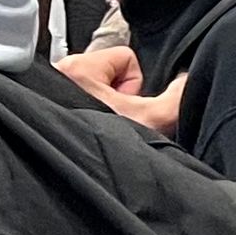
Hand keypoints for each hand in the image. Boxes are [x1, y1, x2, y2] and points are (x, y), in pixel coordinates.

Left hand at [58, 44, 180, 134]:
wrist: (63, 176)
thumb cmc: (95, 146)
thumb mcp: (151, 121)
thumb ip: (174, 99)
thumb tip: (188, 83)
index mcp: (79, 68)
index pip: (126, 58)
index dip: (135, 84)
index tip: (127, 106)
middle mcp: (59, 75)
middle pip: (109, 74)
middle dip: (117, 99)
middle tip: (114, 121)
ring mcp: (49, 93)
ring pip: (93, 92)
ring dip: (102, 110)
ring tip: (100, 128)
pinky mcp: (47, 108)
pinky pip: (76, 104)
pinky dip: (86, 117)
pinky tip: (87, 134)